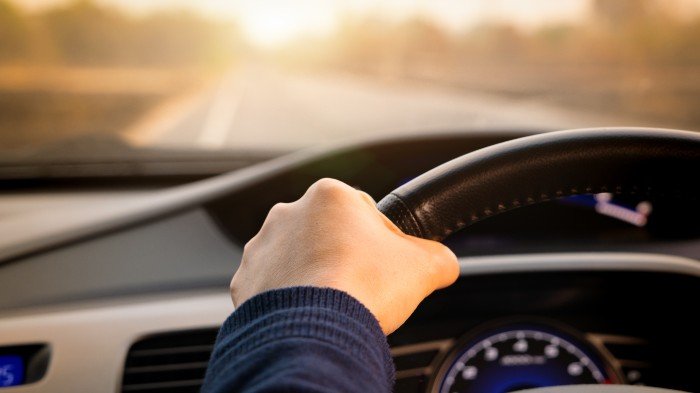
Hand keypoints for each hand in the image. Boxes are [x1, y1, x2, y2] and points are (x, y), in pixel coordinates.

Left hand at [230, 178, 459, 333]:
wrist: (314, 330)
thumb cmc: (363, 288)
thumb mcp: (424, 266)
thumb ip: (439, 256)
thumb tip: (444, 263)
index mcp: (330, 196)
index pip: (364, 211)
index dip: (381, 240)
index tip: (385, 263)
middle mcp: (289, 214)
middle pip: (327, 233)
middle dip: (343, 256)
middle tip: (361, 285)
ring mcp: (262, 248)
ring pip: (298, 259)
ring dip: (313, 275)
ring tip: (334, 302)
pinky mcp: (246, 281)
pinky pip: (273, 287)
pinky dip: (288, 300)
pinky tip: (308, 313)